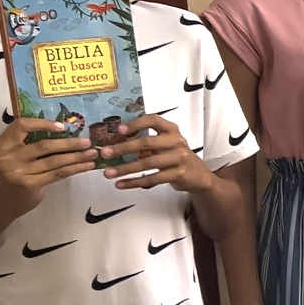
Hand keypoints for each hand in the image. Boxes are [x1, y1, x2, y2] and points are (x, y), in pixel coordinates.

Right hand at [0, 118, 97, 213]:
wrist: (5, 198)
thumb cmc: (16, 170)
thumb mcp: (16, 153)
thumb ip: (30, 141)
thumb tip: (67, 131)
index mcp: (3, 143)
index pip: (21, 125)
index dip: (42, 123)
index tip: (63, 126)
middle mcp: (8, 156)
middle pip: (43, 146)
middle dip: (69, 143)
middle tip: (88, 142)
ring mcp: (18, 171)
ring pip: (54, 161)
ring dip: (77, 157)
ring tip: (93, 153)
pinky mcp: (30, 184)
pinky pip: (57, 173)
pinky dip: (75, 168)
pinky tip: (87, 166)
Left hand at [97, 115, 214, 192]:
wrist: (198, 175)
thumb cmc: (175, 156)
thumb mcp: (166, 144)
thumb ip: (146, 141)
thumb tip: (114, 142)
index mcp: (171, 130)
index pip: (153, 120)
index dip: (136, 124)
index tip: (119, 130)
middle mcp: (176, 142)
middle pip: (147, 143)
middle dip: (123, 148)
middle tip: (105, 153)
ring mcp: (179, 158)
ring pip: (148, 163)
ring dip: (125, 168)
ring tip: (108, 173)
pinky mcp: (178, 174)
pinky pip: (153, 179)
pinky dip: (134, 182)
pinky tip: (121, 184)